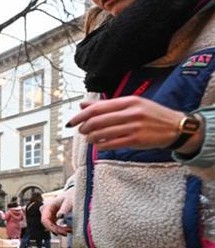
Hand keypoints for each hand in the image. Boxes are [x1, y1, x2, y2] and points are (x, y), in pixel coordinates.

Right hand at [42, 189, 73, 235]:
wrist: (71, 195)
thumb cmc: (70, 197)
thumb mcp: (68, 202)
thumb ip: (64, 209)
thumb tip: (59, 217)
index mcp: (47, 206)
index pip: (44, 219)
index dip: (50, 227)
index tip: (58, 232)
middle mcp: (45, 211)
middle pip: (48, 224)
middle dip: (57, 230)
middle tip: (67, 233)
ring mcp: (48, 215)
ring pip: (51, 226)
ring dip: (60, 230)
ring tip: (70, 230)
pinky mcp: (52, 218)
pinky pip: (54, 226)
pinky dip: (61, 229)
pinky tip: (69, 230)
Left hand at [67, 96, 202, 152]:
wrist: (175, 127)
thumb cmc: (150, 115)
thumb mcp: (131, 104)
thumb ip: (107, 105)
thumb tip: (82, 105)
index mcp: (128, 101)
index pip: (97, 108)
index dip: (81, 116)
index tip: (71, 122)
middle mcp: (131, 112)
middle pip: (97, 121)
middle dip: (84, 127)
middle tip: (81, 131)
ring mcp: (134, 126)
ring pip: (102, 133)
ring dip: (91, 138)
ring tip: (89, 139)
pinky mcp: (136, 140)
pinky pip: (111, 144)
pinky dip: (101, 145)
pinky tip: (98, 145)